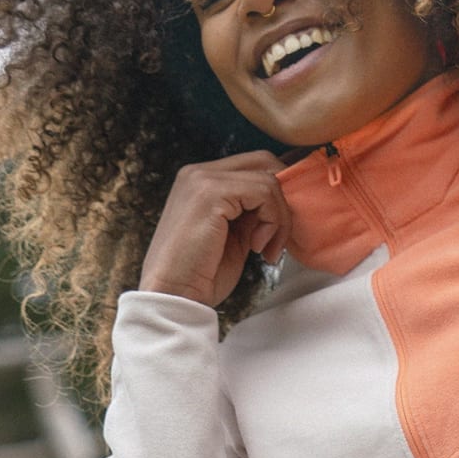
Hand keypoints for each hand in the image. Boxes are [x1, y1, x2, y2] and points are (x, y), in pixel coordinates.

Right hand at [137, 152, 290, 305]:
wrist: (174, 295)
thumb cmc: (202, 275)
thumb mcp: (235, 236)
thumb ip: (252, 214)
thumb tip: (283, 204)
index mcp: (202, 181)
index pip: (255, 166)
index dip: (278, 196)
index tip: (277, 234)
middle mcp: (199, 173)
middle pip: (264, 162)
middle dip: (284, 201)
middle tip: (278, 239)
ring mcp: (202, 179)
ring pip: (268, 179)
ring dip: (279, 219)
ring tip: (265, 249)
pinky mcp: (210, 193)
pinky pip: (263, 192)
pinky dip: (272, 222)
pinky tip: (256, 248)